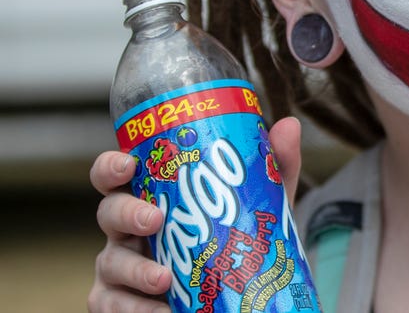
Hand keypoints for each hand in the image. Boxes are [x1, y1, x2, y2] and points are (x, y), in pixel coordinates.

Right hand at [86, 117, 302, 311]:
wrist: (241, 292)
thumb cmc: (236, 238)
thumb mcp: (260, 204)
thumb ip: (273, 167)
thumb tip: (288, 125)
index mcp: (151, 196)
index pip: (117, 175)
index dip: (112, 167)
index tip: (129, 165)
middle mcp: (129, 230)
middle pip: (109, 213)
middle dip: (127, 213)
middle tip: (154, 220)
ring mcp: (120, 268)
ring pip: (110, 263)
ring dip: (135, 270)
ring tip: (164, 279)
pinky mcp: (118, 302)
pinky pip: (112, 305)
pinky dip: (134, 310)